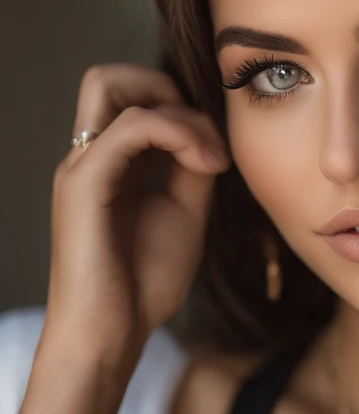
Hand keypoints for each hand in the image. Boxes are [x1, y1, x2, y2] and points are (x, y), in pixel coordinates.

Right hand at [43, 64, 230, 358]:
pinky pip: (130, 127)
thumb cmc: (142, 284)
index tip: (222, 153)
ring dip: (175, 107)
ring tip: (210, 153)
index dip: (186, 107)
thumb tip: (210, 137)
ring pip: (112, 85)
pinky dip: (177, 133)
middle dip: (166, 87)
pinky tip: (207, 165)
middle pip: (111, 78)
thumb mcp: (184, 215)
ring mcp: (81, 166)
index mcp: (111, 164)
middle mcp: (90, 156)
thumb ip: (192, 171)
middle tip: (207, 135)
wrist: (110, 335)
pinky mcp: (83, 183)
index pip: (135, 99)